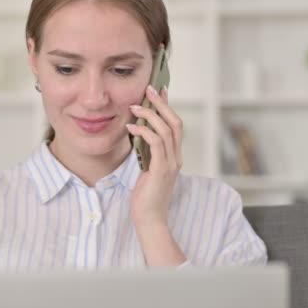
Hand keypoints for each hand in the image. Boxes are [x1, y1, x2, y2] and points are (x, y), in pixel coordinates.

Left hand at [126, 84, 182, 227]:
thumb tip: (140, 135)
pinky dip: (144, 131)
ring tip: (134, 107)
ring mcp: (171, 164)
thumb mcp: (147, 170)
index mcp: (174, 157)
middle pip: (175, 122)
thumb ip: (148, 154)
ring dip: (150, 115)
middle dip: (162, 103)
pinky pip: (155, 143)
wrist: (150, 218)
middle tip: (149, 89)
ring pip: (166, 130)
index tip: (160, 91)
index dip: (168, 107)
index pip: (175, 126)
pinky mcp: (161, 170)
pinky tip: (131, 127)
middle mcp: (176, 158)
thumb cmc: (146, 196)